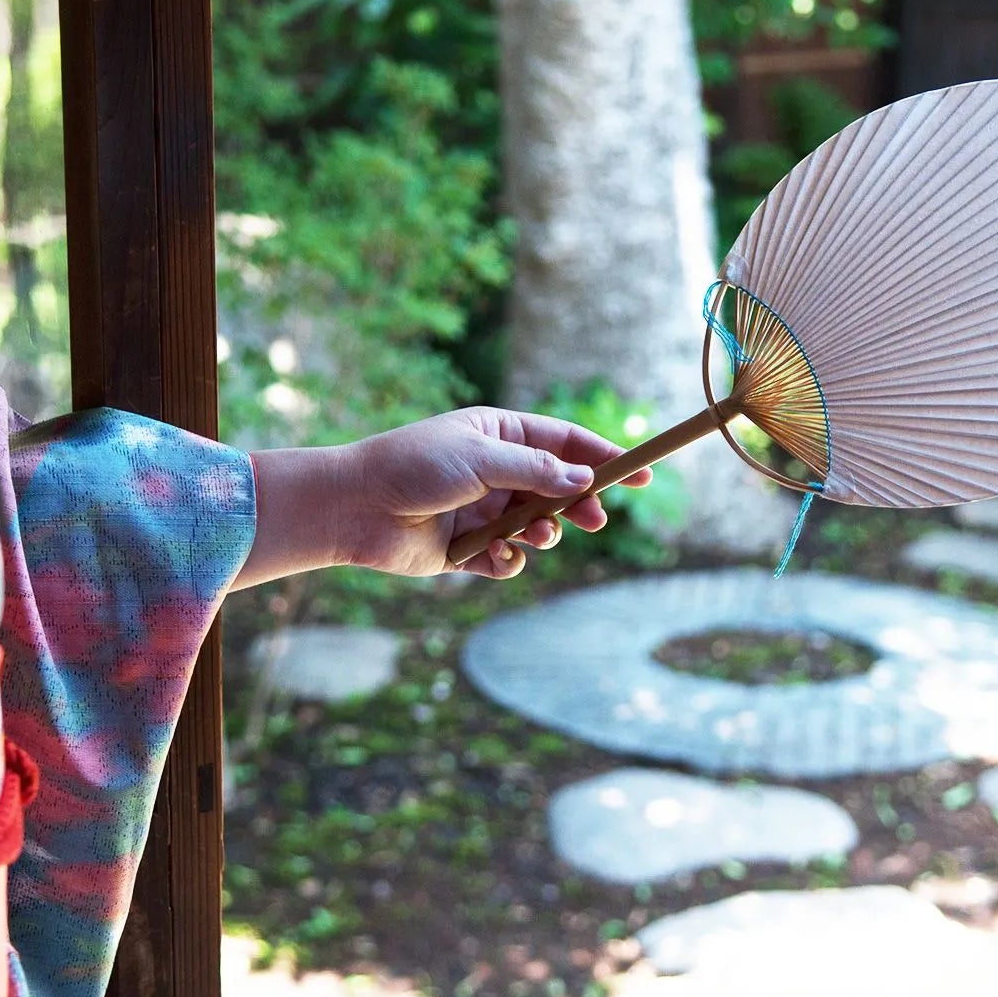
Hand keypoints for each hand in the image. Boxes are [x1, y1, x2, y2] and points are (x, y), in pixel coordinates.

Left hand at [235, 408, 651, 587]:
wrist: (355, 508)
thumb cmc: (413, 468)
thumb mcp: (482, 458)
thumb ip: (537, 472)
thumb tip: (585, 482)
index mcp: (498, 434)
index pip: (564, 443)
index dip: (604, 458)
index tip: (642, 474)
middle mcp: (493, 471)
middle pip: (556, 488)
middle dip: (578, 505)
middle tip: (595, 521)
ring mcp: (480, 510)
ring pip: (534, 527)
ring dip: (542, 534)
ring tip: (535, 537)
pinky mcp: (464, 549)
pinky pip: (504, 559)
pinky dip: (507, 562)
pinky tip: (496, 558)